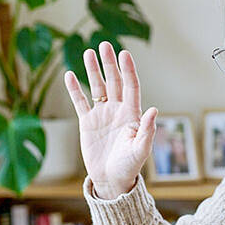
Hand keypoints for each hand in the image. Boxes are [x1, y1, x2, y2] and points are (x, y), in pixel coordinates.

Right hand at [64, 42, 157, 198]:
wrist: (111, 180)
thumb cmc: (129, 166)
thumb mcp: (140, 150)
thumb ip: (146, 130)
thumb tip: (154, 110)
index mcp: (131, 114)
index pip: (131, 86)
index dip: (128, 70)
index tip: (124, 54)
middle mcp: (117, 110)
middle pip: (114, 81)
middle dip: (109, 63)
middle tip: (104, 45)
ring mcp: (102, 115)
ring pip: (97, 87)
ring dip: (93, 70)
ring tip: (88, 52)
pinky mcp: (87, 123)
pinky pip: (80, 102)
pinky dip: (75, 89)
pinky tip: (69, 74)